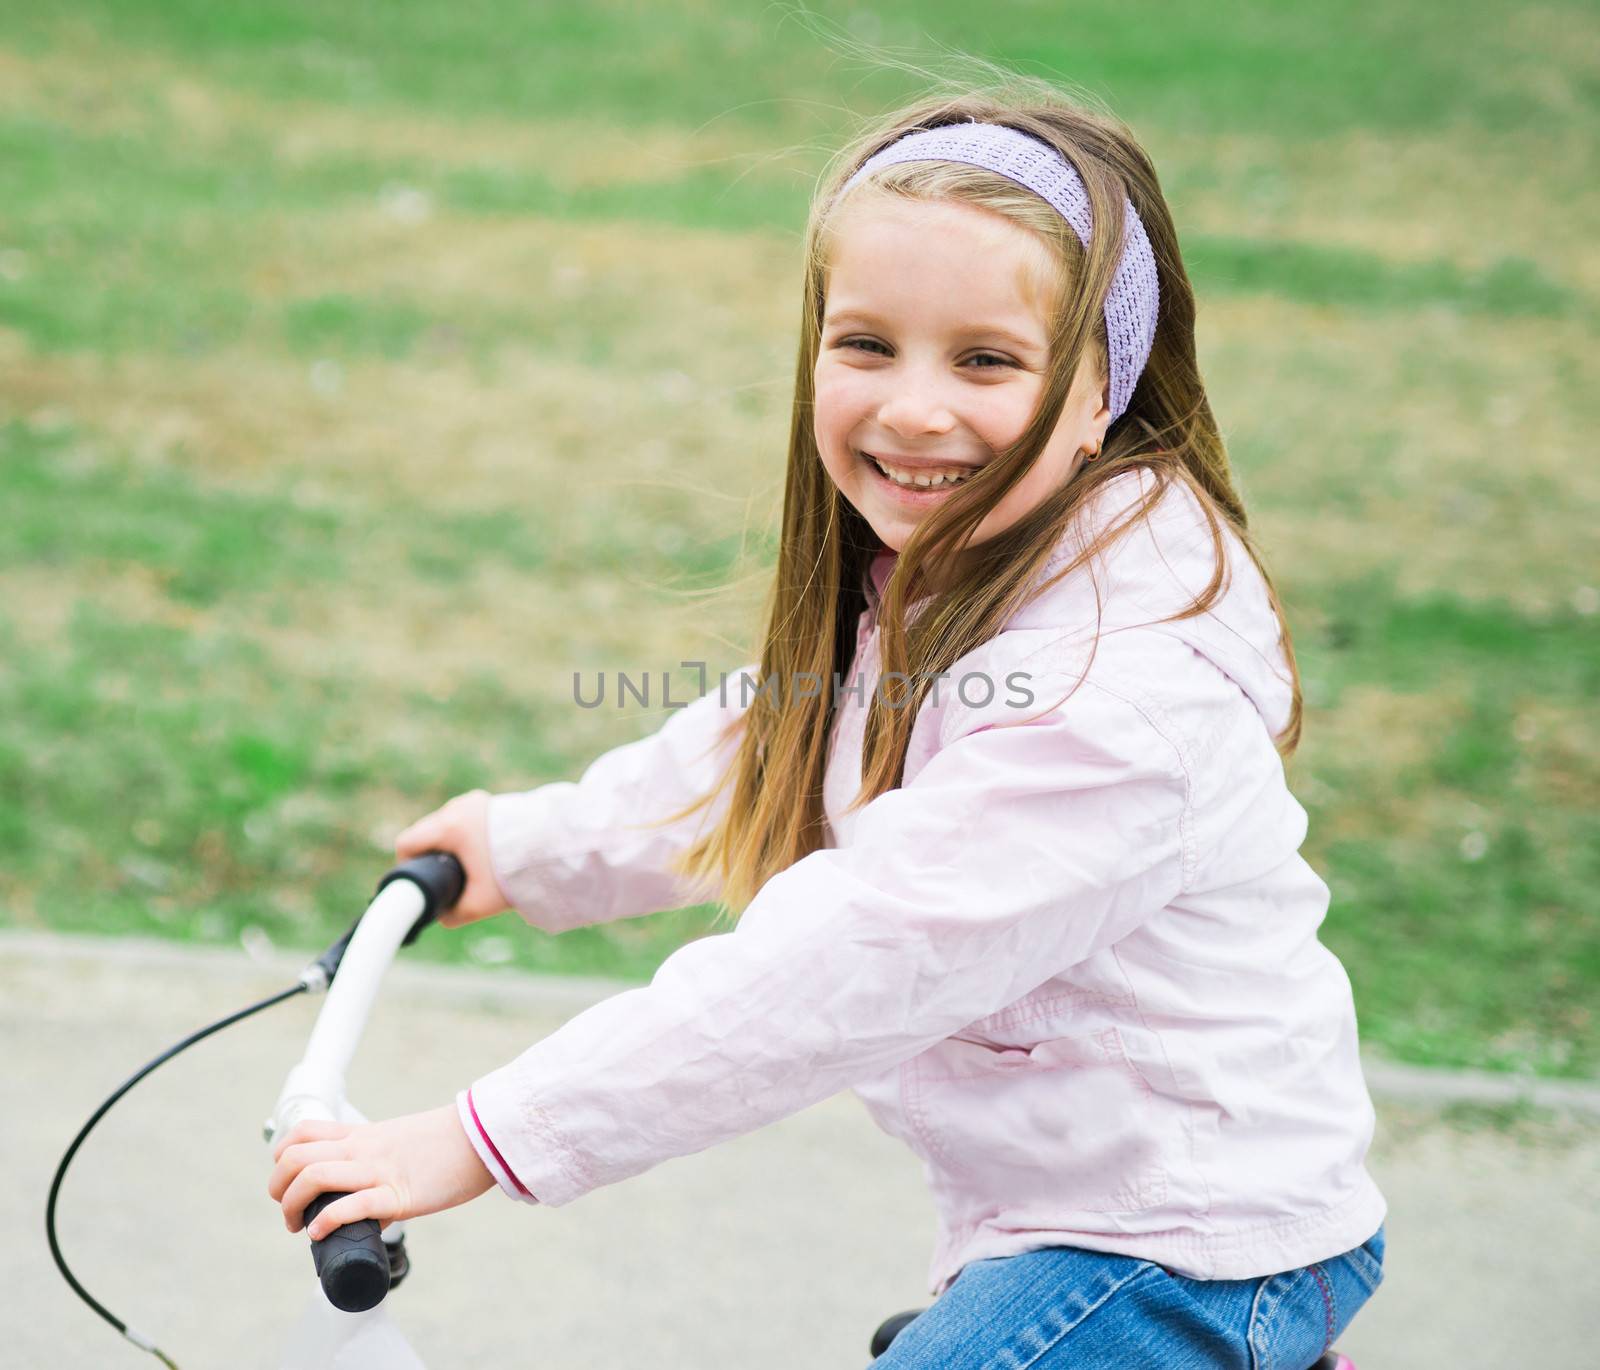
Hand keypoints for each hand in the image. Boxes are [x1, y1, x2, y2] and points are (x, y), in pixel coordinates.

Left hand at [268, 1105, 495, 1238]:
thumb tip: (369, 1210)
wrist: (483, 1138)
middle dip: (278, 1188)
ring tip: (297, 1227)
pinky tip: (320, 1235)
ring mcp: (378, 1170)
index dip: (281, 1158)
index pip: (303, 1133)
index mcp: (363, 1135)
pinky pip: (349, 1206)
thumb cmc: (449, 1145)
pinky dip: (325, 1222)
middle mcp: (363, 1149)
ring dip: (291, 1206)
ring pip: (312, 1176)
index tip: (288, 1182)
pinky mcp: (398, 1194)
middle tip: (289, 1213)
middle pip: (295, 1156)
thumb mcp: (401, 1144)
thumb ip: (381, 1165)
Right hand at [395, 789, 509, 927]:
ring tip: (461, 865)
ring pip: (444, 823)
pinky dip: (463, 834)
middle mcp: (457, 808)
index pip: (407, 842)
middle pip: (424, 832)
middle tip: (440, 877)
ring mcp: (473, 801)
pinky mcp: (487, 801)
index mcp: (450, 827)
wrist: (556, 849)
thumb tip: (438, 916)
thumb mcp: (478, 903)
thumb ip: (451, 914)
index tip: (415, 880)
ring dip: (446, 843)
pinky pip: (462, 818)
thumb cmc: (516, 875)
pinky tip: (474, 851)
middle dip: (428, 854)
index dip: (405, 865)